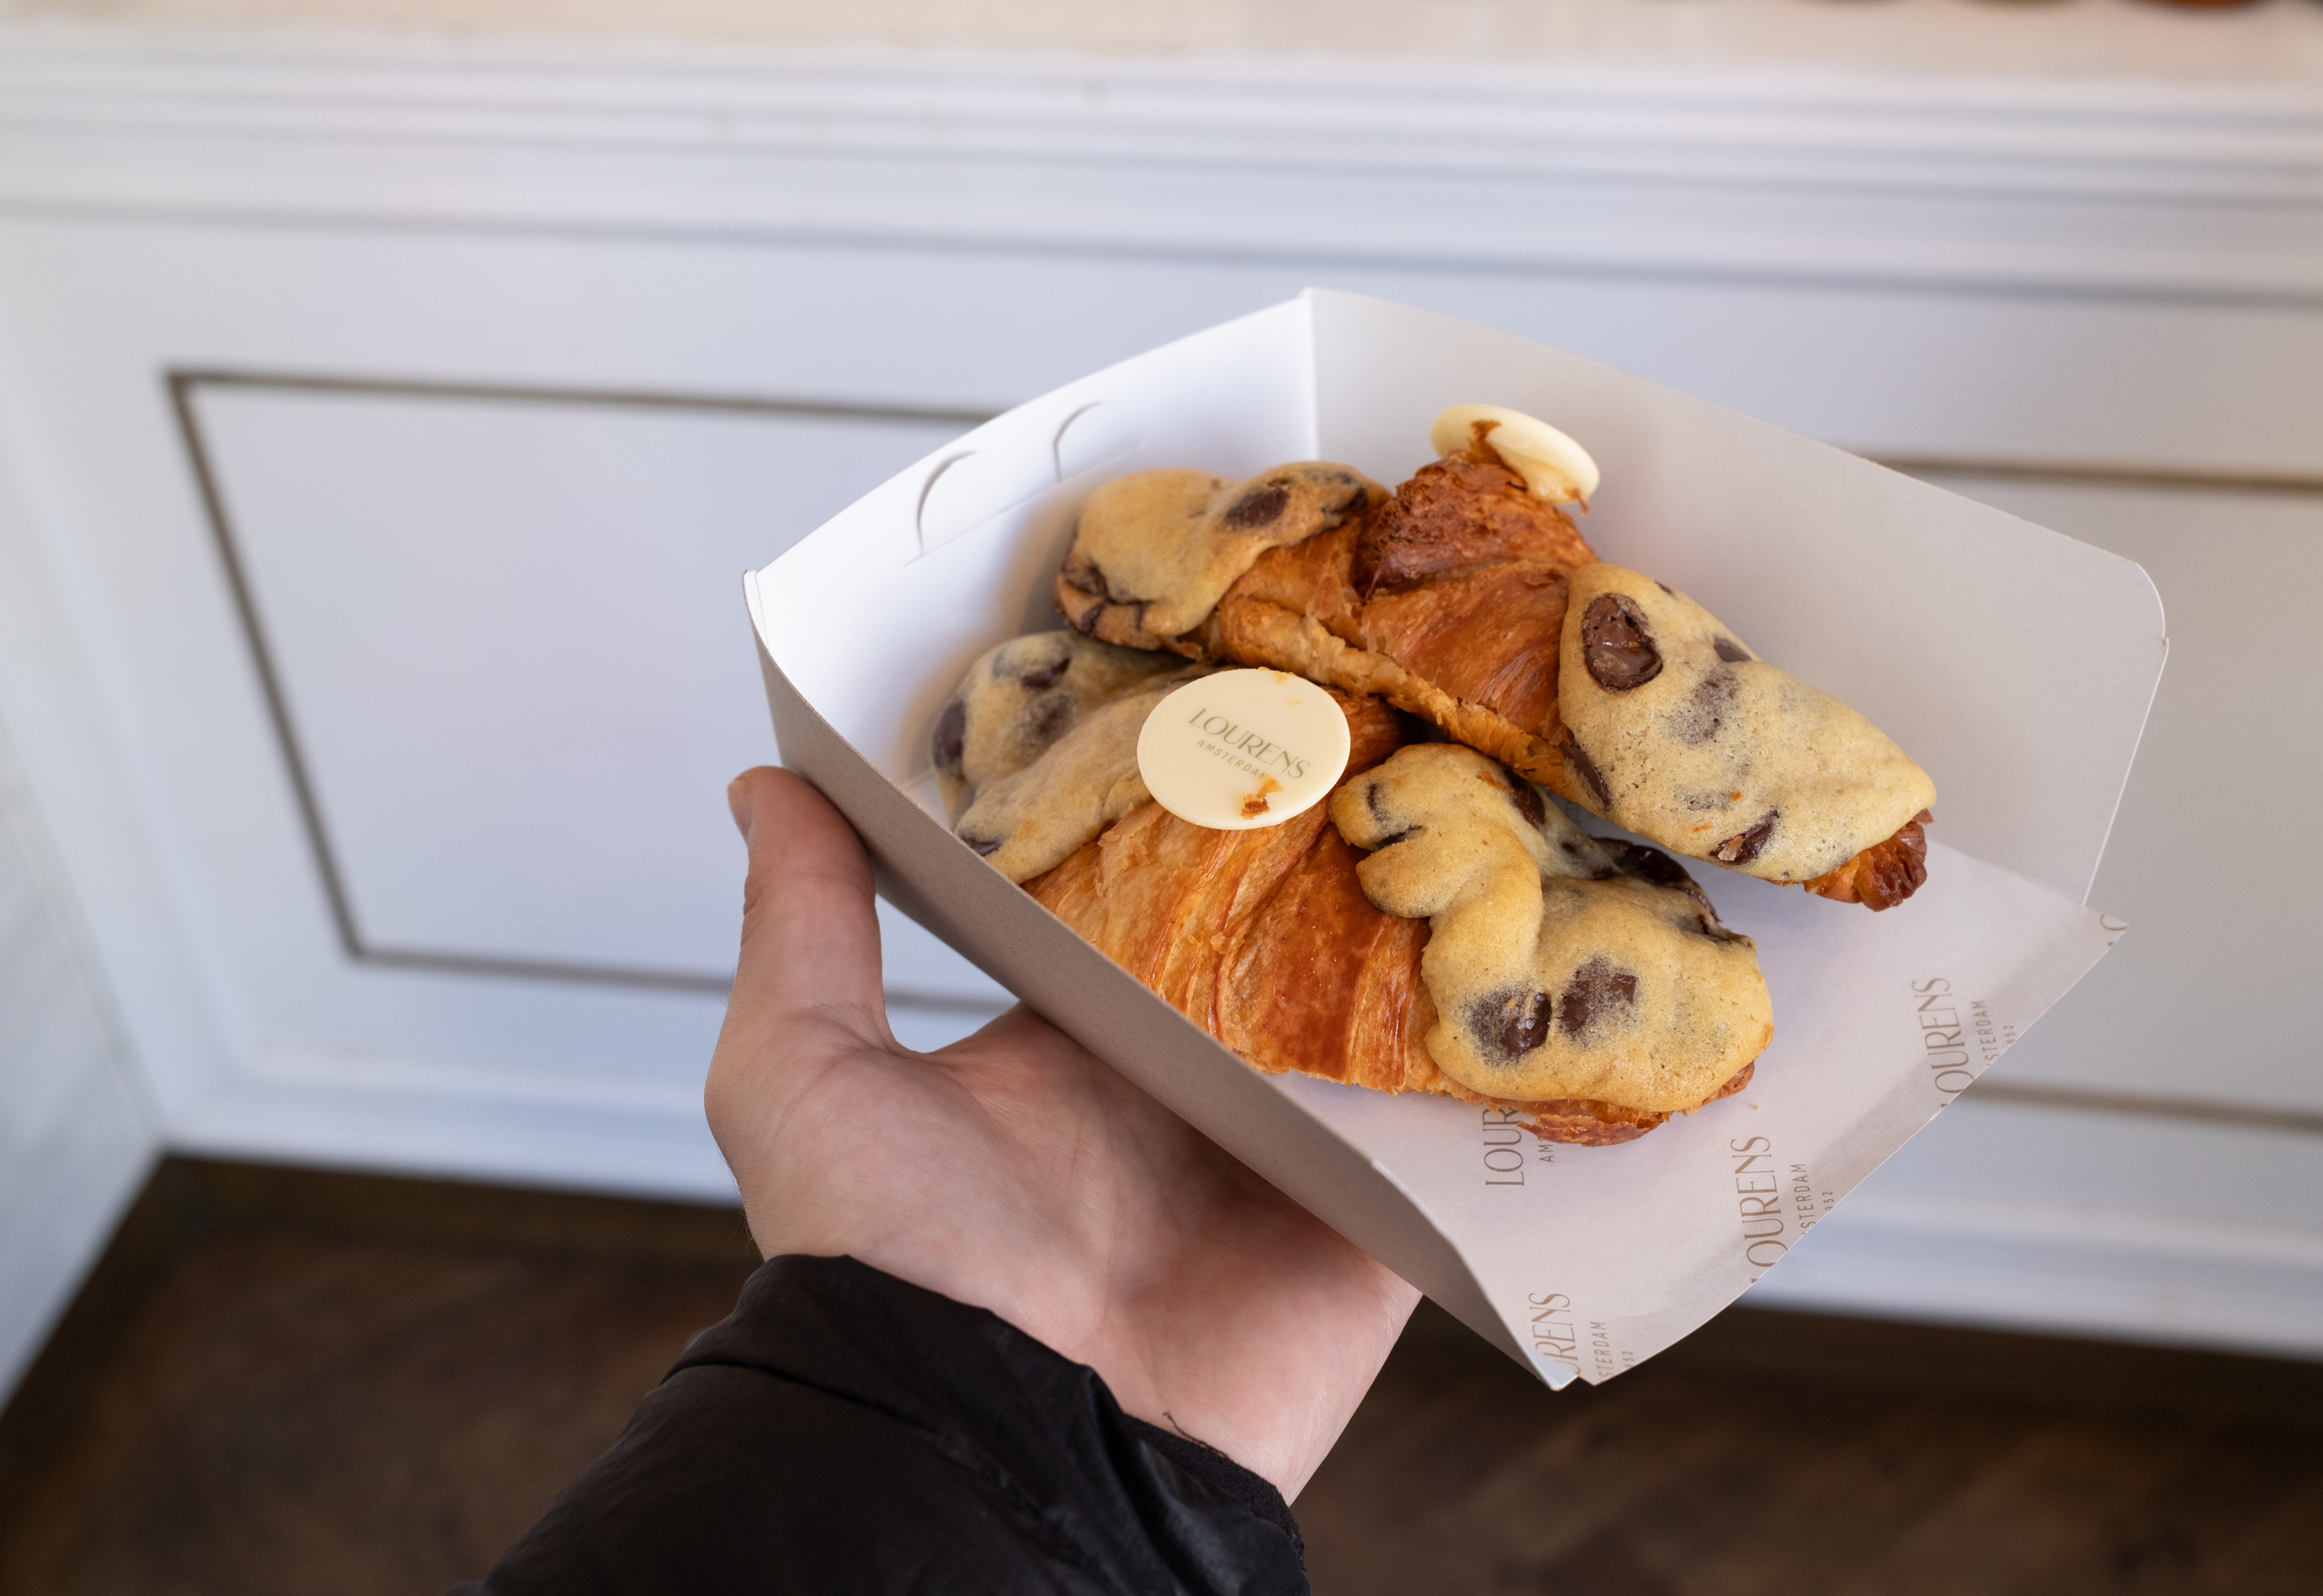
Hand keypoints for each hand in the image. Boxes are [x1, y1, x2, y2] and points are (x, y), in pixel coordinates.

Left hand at [705, 768, 1418, 1498]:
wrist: (994, 1441)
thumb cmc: (883, 1262)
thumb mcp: (804, 1072)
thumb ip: (802, 925)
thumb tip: (767, 785)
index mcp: (1074, 1049)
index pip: (1158, 909)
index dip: (1199, 823)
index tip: (1240, 714)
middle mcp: (1186, 1097)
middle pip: (1285, 961)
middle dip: (1334, 874)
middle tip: (1392, 748)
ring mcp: (1287, 1169)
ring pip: (1379, 1038)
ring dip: (1427, 961)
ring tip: (1490, 836)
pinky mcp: (1369, 1241)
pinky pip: (1450, 1153)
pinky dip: (1490, 1087)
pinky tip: (1530, 991)